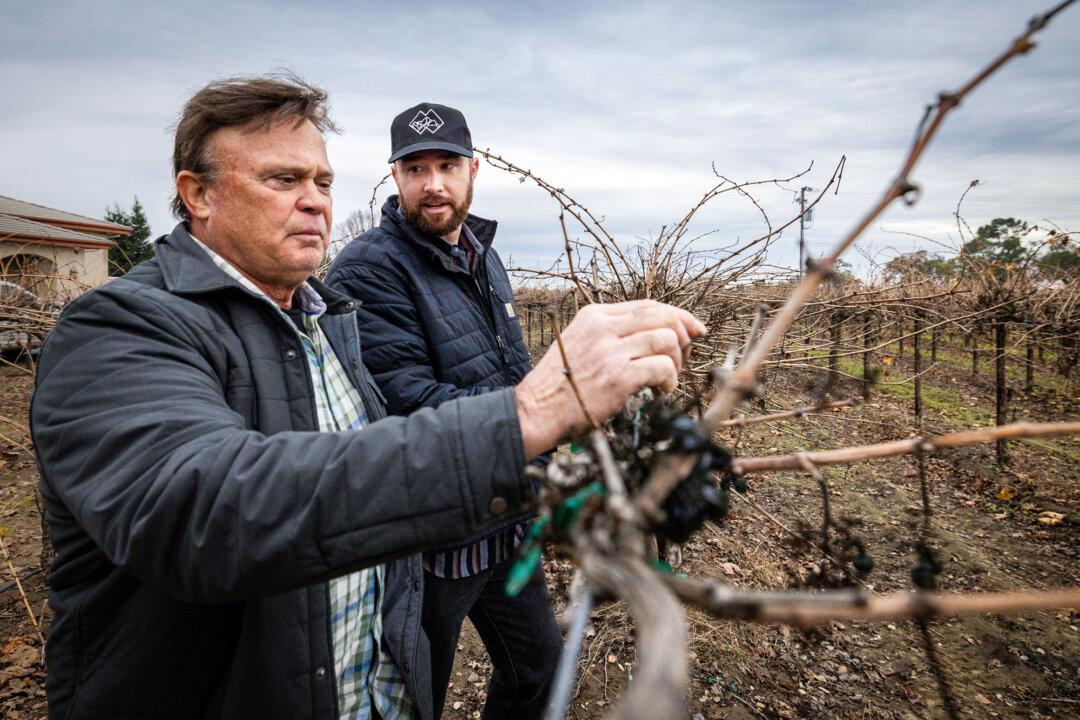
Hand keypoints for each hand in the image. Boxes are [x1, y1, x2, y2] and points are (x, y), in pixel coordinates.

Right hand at [515, 300, 706, 457]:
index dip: (677, 315)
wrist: (536, 411)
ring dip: (676, 362)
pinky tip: (661, 391)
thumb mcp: (579, 343)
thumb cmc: (558, 384)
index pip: (647, 306)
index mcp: (594, 316)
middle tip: (682, 358)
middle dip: (683, 336)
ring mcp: (611, 351)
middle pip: (663, 317)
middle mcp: (603, 328)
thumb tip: (656, 334)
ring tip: (665, 380)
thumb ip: (610, 334)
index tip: (694, 328)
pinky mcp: (619, 376)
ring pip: (667, 341)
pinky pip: (663, 368)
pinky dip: (670, 381)